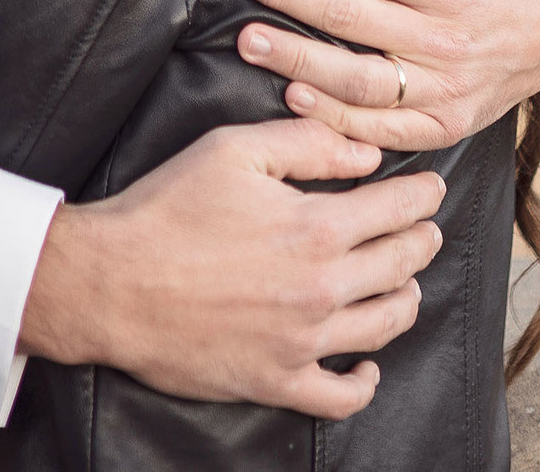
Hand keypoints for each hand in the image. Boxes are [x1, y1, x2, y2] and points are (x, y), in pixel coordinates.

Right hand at [19, 119, 444, 417]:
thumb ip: (309, 143)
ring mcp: (301, 341)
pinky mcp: (275, 381)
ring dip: (406, 298)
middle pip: (402, 264)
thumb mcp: (233, 149)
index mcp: (315, 227)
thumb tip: (369, 155)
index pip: (398, 209)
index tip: (430, 189)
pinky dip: (364, 382)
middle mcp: (320, 288)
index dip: (423, 195)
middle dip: (422, 239)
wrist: (108, 283)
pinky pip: (341, 396)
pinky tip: (366, 364)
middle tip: (425, 228)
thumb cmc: (167, 210)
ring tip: (405, 283)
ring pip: (386, 324)